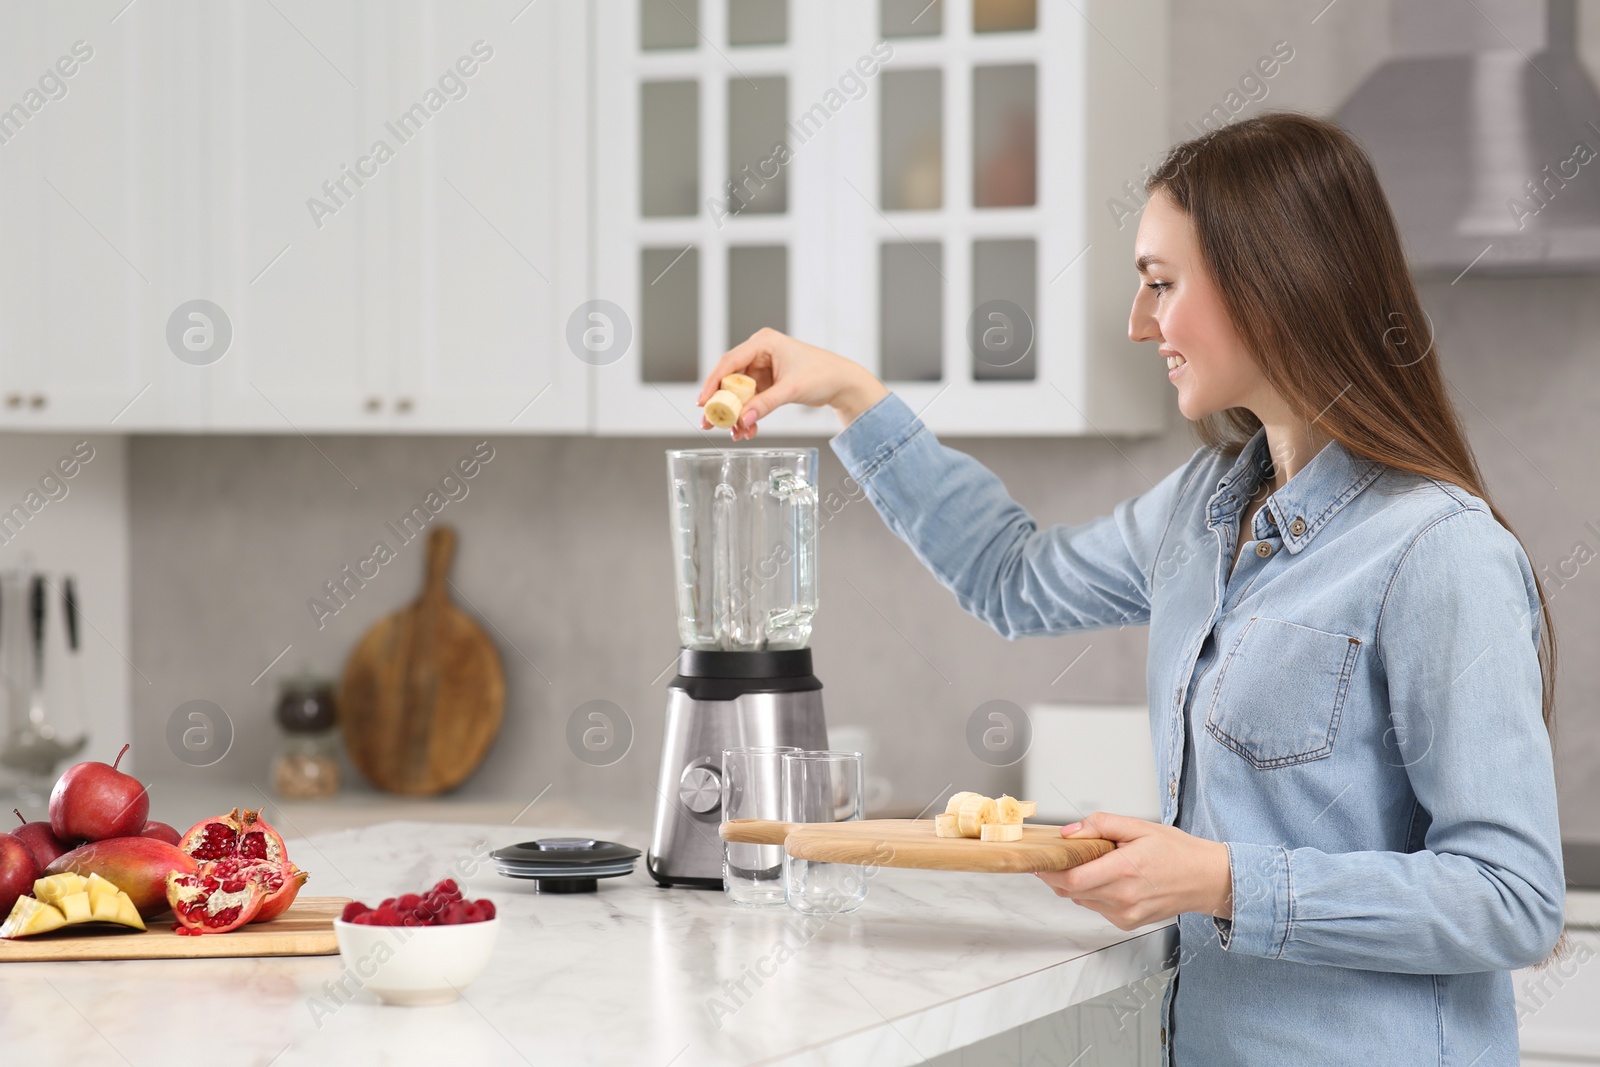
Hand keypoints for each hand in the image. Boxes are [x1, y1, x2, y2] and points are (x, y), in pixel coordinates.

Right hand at [697, 327, 887, 440]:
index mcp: (763, 342)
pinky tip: (747, 430)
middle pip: (730, 378)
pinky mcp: (768, 382)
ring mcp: (763, 367)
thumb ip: (765, 404)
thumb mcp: (791, 389)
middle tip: (710, 423)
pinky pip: (751, 400)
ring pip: (739, 393)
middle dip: (722, 403)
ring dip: (736, 413)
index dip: (713, 383)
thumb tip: (743, 419)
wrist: (842, 383)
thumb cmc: (823, 374)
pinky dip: (749, 414)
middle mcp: (760, 352)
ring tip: (733, 432)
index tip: (704, 403)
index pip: (730, 362)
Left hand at [1033, 811, 1231, 930]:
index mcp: (1124, 871)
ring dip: (1075, 884)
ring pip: (1082, 901)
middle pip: (1071, 891)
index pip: (1072, 879)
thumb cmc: (1176, 852)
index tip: (1039, 860)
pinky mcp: (1128, 923)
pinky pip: (1097, 908)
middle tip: (1057, 858)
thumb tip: (1069, 832)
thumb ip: (1100, 825)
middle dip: (1057, 875)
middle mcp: (1123, 898)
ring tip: (1088, 864)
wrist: (1205, 879)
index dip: (1049, 871)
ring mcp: (1125, 914)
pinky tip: (1106, 879)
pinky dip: (1092, 894)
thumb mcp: (1138, 827)